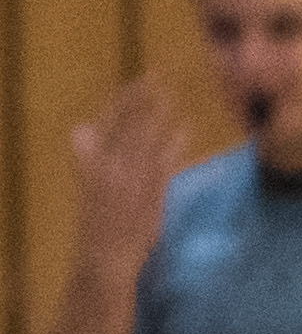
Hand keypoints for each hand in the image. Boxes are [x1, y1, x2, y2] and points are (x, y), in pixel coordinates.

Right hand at [70, 75, 180, 261]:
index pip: (107, 120)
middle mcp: (108, 166)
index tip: (140, 82)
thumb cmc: (99, 223)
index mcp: (91, 162)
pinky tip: (188, 128)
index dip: (124, 99)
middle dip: (146, 97)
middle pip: (129, 122)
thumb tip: (82, 128)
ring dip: (163, 114)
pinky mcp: (149, 194)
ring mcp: (129, 179)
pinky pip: (166, 162)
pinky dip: (177, 143)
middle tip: (161, 75)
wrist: (103, 258)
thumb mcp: (88, 185)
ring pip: (148, 137)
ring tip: (176, 95)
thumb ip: (88, 156)